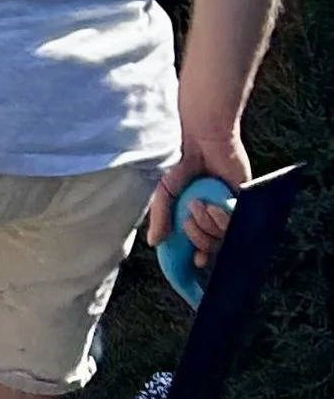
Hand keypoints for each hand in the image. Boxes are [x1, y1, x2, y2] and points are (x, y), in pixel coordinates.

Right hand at [147, 129, 252, 268]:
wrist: (203, 139)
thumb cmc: (182, 160)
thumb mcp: (164, 190)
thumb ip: (159, 216)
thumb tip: (154, 242)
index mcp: (196, 215)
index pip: (201, 245)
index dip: (200, 255)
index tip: (197, 260)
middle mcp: (214, 216)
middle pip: (212, 246)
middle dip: (199, 238)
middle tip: (189, 219)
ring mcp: (228, 210)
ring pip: (224, 238)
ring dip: (208, 226)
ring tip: (199, 205)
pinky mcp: (244, 203)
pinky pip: (236, 225)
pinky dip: (222, 219)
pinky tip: (213, 206)